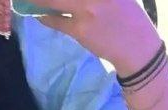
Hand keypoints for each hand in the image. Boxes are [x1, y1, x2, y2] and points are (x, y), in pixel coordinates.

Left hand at [37, 0, 161, 76]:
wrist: (137, 47)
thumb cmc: (129, 16)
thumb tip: (71, 1)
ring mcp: (86, 10)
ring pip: (54, 1)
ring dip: (39, 0)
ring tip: (30, 0)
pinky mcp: (80, 30)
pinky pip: (56, 21)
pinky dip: (45, 17)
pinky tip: (39, 14)